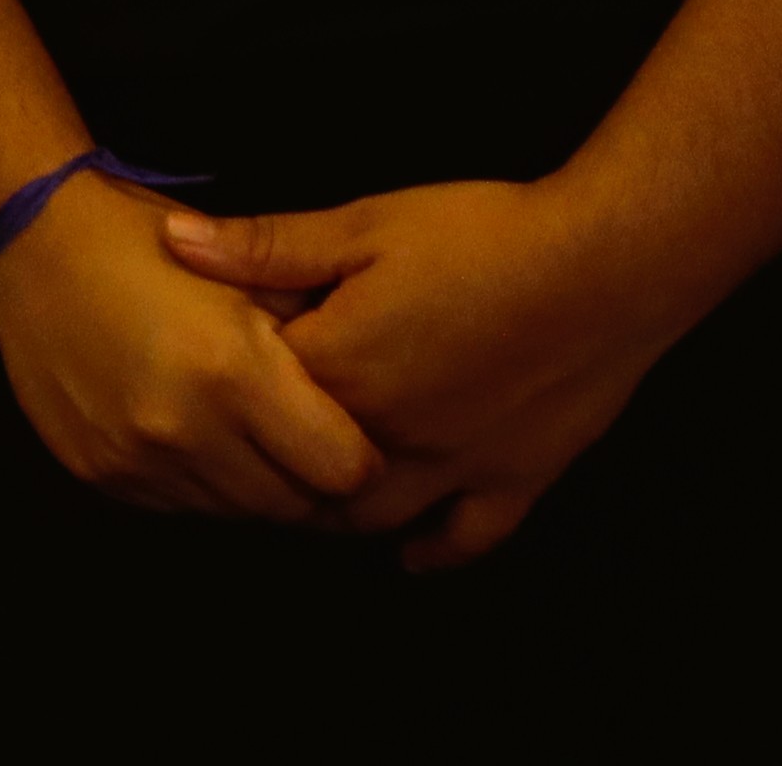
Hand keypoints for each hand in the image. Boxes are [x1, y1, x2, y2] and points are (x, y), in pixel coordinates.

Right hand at [0, 170, 384, 525]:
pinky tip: (181, 428)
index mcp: (236, 371)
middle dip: (307, 478)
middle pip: (295, 507)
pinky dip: (194, 479)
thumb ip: (319, 345)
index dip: (360, 457)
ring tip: (235, 428)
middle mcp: (185, 427)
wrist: (30, 238)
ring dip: (249, 481)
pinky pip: (178, 505)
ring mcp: (136, 457)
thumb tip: (379, 407)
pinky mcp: (99, 473)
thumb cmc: (150, 245)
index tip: (349, 434)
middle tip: (296, 436)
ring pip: (237, 513)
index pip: (347, 472)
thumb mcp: (249, 276)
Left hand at [163, 176, 702, 567]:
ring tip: (309, 497)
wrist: (607, 263)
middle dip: (273, 465)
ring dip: (338, 513)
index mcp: (339, 370)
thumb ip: (266, 246)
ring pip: (376, 518)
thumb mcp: (364, 224)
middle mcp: (390, 436)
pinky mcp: (517, 479)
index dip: (229, 387)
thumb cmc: (481, 234)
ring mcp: (456, 467)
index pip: (256, 398)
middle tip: (247, 449)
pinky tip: (410, 557)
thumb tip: (174, 242)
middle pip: (306, 473)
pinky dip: (436, 552)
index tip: (205, 376)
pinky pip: (468, 536)